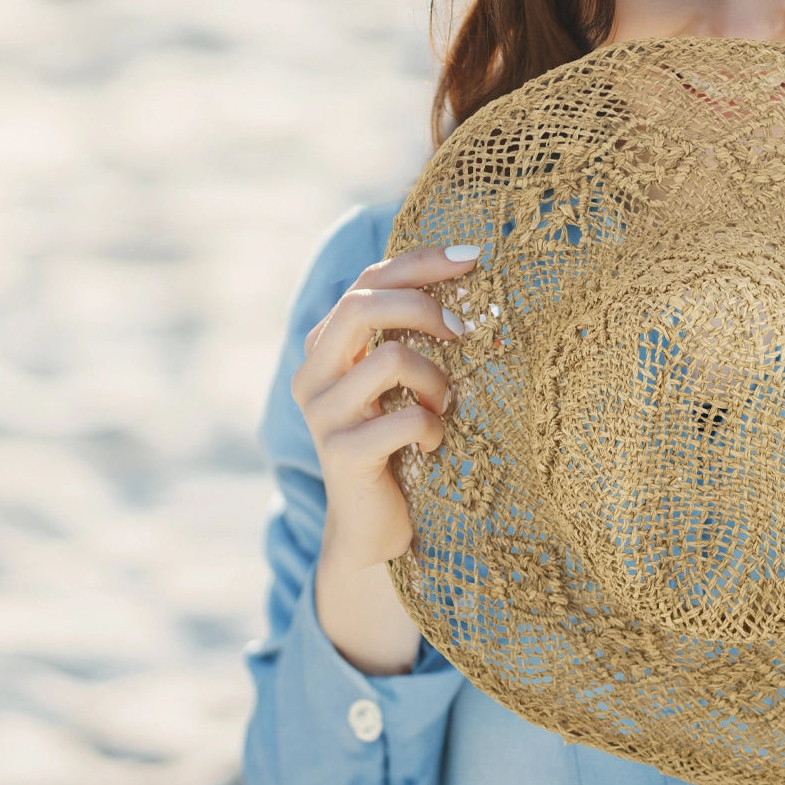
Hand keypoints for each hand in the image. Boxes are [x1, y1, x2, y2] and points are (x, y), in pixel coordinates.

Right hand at [290, 244, 478, 572]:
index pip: (367, 281)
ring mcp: (322, 415)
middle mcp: (312, 374)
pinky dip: (433, 427)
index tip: (472, 256)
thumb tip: (466, 276)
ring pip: (388, 358)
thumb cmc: (398, 444)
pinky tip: (434, 443)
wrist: (374, 528)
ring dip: (435, 380)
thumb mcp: (399, 382)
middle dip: (423, 307)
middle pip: (361, 305)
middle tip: (463, 331)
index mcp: (325, 346)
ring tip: (445, 405)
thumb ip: (408, 335)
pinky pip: (404, 419)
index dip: (420, 262)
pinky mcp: (341, 455)